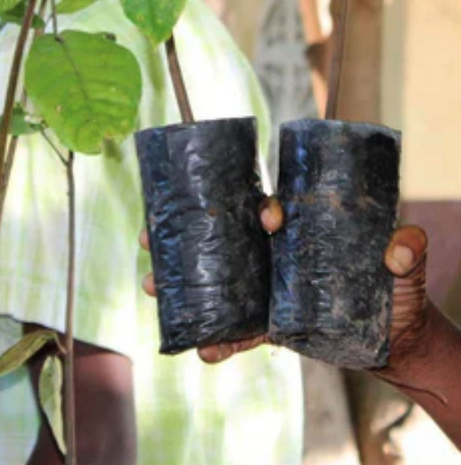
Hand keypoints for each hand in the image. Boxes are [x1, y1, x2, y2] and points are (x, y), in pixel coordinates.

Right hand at [139, 196, 282, 362]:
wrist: (325, 278)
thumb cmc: (293, 241)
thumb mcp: (282, 219)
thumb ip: (275, 210)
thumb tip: (268, 218)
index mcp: (217, 245)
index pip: (179, 239)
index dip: (158, 239)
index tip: (145, 237)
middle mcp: (217, 276)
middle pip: (180, 280)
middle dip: (161, 283)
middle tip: (151, 284)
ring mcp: (231, 305)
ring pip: (197, 314)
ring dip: (180, 320)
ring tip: (173, 322)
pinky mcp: (251, 331)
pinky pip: (230, 343)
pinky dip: (217, 350)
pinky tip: (207, 353)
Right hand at [140, 203, 431, 367]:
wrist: (397, 340)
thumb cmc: (399, 290)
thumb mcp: (406, 263)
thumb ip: (409, 247)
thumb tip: (397, 250)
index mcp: (296, 232)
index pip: (266, 209)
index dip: (259, 207)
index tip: (270, 219)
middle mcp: (270, 255)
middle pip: (218, 238)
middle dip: (176, 234)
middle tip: (146, 234)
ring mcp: (264, 290)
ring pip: (213, 282)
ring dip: (176, 285)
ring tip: (150, 287)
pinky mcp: (269, 325)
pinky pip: (235, 332)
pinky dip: (217, 342)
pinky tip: (199, 350)